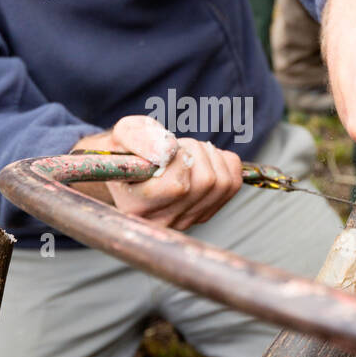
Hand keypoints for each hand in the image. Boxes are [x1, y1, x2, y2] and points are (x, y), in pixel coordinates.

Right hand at [74, 114, 242, 230]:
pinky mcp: (204, 213)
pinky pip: (233, 183)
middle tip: (177, 147)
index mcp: (137, 207)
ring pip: (222, 183)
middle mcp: (164, 221)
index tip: (163, 149)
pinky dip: (224, 162)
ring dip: (209, 155)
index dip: (179, 159)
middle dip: (195, 151)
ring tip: (187, 152)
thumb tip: (167, 151)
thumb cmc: (126, 151)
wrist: (129, 169)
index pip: (178, 186)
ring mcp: (187, 220)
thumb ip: (138, 138)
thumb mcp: (122, 135)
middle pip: (206, 182)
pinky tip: (203, 160)